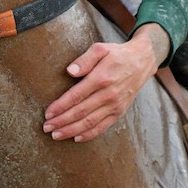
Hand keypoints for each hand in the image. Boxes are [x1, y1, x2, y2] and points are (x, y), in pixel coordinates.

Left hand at [43, 27, 164, 141]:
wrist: (142, 62)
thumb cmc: (116, 54)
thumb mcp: (100, 49)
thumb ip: (85, 59)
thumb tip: (70, 71)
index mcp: (101, 78)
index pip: (75, 96)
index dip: (60, 107)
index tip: (47, 113)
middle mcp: (108, 94)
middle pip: (80, 112)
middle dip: (61, 122)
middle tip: (46, 127)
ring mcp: (115, 105)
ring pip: (90, 122)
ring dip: (71, 130)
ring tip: (56, 135)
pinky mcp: (120, 112)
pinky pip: (103, 126)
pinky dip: (89, 134)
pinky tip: (76, 138)